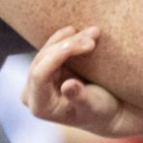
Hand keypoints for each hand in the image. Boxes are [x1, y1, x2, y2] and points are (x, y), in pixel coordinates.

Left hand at [22, 26, 142, 137]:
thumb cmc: (101, 112)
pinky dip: (67, 38)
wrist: (109, 108)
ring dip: (70, 38)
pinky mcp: (47, 66)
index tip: (79, 45)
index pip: (40, 76)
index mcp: (40, 106)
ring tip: (93, 32)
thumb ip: (79, 97)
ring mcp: (39, 77)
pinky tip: (77, 30)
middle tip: (94, 35)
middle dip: (68, 44)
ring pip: (49, 50)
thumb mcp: (93, 107)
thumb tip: (68, 85)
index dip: (56, 56)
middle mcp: (33, 91)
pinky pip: (53, 47)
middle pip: (43, 60)